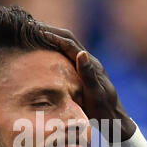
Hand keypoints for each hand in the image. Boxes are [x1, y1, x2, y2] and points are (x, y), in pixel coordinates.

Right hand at [39, 23, 135, 141]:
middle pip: (68, 40)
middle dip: (51, 31)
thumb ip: (88, 75)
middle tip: (32, 26)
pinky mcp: (84, 74)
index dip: (53, 35)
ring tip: (36, 33)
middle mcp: (90, 62)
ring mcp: (87, 67)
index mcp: (91, 65)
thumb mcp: (96, 94)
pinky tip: (47, 51)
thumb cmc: (104, 110)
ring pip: (68, 46)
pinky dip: (56, 49)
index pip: (69, 44)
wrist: (114, 120)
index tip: (36, 30)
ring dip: (53, 37)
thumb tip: (82, 53)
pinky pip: (68, 56)